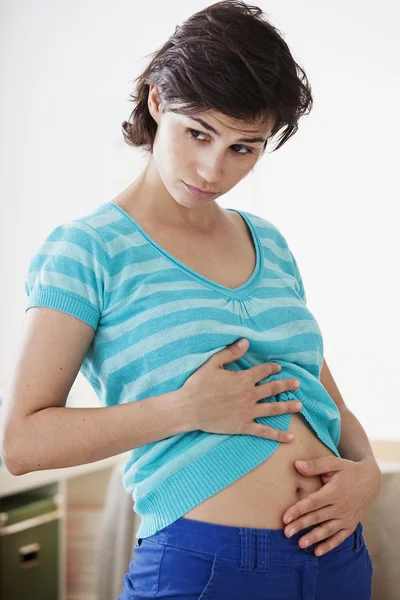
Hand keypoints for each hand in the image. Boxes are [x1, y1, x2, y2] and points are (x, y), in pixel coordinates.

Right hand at [182, 338, 302, 440]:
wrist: (189, 408)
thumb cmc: (198, 385)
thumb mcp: (213, 363)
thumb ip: (231, 352)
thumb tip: (246, 341)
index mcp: (243, 379)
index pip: (262, 371)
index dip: (272, 368)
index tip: (278, 367)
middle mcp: (249, 395)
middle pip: (273, 389)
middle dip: (286, 385)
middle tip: (297, 383)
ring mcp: (248, 412)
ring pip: (273, 409)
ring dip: (288, 406)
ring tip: (299, 405)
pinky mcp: (244, 426)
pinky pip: (264, 431)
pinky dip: (278, 435)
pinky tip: (290, 438)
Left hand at [281, 456, 381, 555]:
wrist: (370, 481)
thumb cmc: (347, 470)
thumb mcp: (333, 464)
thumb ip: (315, 465)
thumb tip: (296, 464)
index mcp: (334, 491)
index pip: (313, 502)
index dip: (298, 510)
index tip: (285, 518)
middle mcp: (341, 507)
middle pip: (317, 517)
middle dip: (301, 525)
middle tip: (286, 533)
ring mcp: (346, 518)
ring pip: (327, 530)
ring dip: (313, 538)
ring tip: (300, 544)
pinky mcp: (350, 525)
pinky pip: (339, 537)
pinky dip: (329, 545)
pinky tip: (317, 552)